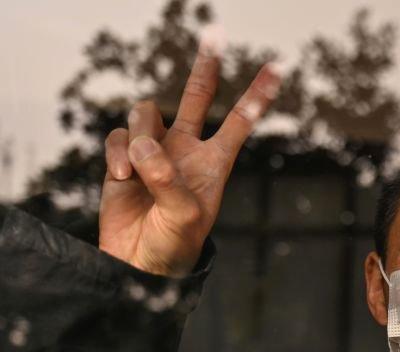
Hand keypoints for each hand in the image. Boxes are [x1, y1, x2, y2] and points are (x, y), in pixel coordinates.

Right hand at [99, 45, 279, 276]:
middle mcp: (186, 150)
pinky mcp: (124, 159)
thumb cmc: (174, 245)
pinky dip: (119, 152)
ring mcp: (154, 152)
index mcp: (214, 162)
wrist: (138, 264)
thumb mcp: (184, 216)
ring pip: (147, 112)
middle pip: (196, 97)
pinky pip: (119, 136)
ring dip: (140, 134)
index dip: (257, 95)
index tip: (277, 67)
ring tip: (137, 171)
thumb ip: (168, 178)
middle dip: (205, 68)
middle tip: (215, 36)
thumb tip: (146, 144)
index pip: (239, 121)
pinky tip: (122, 177)